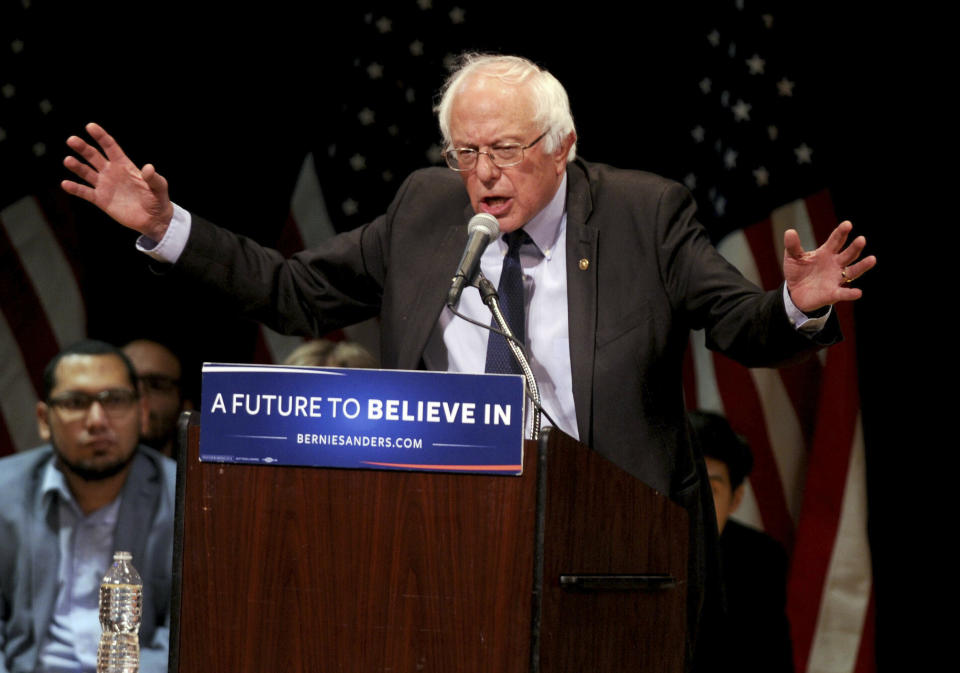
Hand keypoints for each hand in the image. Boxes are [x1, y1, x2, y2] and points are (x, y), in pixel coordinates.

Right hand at [61, 123, 173, 240]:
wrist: (153, 219)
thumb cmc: (158, 199)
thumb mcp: (159, 187)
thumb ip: (154, 178)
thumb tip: (149, 168)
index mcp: (124, 165)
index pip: (110, 147)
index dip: (101, 136)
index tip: (90, 126)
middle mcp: (111, 172)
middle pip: (94, 156)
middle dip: (83, 148)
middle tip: (72, 140)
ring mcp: (104, 185)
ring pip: (86, 172)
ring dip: (76, 166)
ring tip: (68, 160)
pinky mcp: (100, 200)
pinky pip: (85, 192)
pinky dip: (75, 188)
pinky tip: (65, 184)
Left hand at [783, 221, 875, 312]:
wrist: (794, 293)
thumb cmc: (797, 272)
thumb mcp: (792, 258)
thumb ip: (792, 246)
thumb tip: (789, 231)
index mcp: (826, 252)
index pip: (836, 240)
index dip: (841, 232)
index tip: (847, 224)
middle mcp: (836, 264)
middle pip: (848, 254)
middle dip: (855, 247)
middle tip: (861, 239)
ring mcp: (836, 278)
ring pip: (853, 271)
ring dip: (862, 266)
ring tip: (872, 259)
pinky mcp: (833, 293)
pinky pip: (843, 293)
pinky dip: (850, 293)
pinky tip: (858, 293)